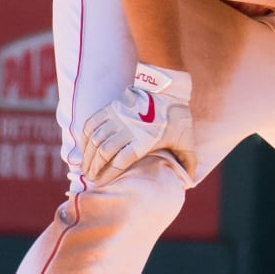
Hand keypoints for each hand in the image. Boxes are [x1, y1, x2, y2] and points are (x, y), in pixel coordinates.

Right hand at [80, 63, 194, 183]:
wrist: (168, 89)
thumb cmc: (177, 117)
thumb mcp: (186, 141)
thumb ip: (188, 162)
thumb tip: (191, 181)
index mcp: (144, 140)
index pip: (120, 162)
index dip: (108, 174)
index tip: (101, 184)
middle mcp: (127, 129)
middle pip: (103, 153)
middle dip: (93, 168)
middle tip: (89, 179)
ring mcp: (117, 117)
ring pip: (94, 139)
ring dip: (87, 155)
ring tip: (84, 168)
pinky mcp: (111, 107)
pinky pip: (91, 124)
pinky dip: (84, 137)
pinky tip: (84, 148)